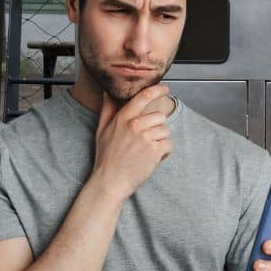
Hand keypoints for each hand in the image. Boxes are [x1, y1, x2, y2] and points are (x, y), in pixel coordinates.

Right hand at [90, 84, 173, 198]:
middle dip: (157, 128)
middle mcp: (135, 125)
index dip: (157, 90)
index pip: (143, 97)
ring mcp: (145, 138)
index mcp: (123, 118)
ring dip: (160, 141)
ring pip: (166, 131)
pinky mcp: (154, 151)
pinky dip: (164, 152)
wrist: (110, 181)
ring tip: (146, 151)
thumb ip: (107, 110)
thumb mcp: (102, 130)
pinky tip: (152, 158)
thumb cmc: (106, 157)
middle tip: (146, 141)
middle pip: (160, 116)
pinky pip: (169, 145)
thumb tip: (107, 92)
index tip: (165, 88)